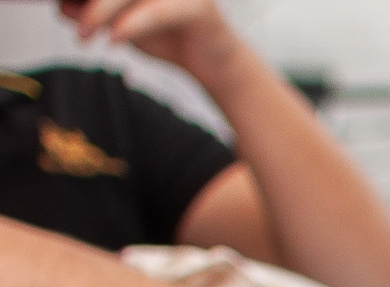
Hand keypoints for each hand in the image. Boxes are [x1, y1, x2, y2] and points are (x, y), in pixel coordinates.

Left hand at [62, 1, 243, 82]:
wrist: (215, 66)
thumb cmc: (172, 38)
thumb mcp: (122, 25)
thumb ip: (93, 14)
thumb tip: (62, 6)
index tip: (62, 5)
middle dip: (89, 2)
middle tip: (75, 26)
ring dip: (101, 13)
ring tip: (86, 34)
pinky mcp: (198, 7)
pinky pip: (157, 11)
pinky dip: (132, 24)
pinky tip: (115, 38)